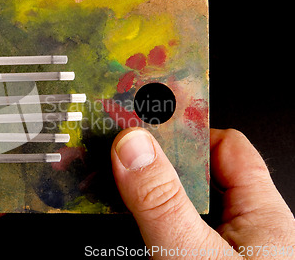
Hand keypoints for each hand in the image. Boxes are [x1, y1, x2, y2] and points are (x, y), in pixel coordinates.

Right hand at [111, 127, 294, 258]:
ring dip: (140, 198)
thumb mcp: (193, 254)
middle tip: (115, 158)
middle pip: (192, 177)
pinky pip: (163, 234)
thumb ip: (163, 202)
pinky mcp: (190, 259)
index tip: (144, 123)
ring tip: (106, 191)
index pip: (226, 147)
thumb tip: (132, 146)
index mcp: (263, 217)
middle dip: (153, 167)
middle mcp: (241, 232)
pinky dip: (139, 225)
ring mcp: (214, 249)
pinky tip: (119, 223)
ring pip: (172, 208)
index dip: (186, 131)